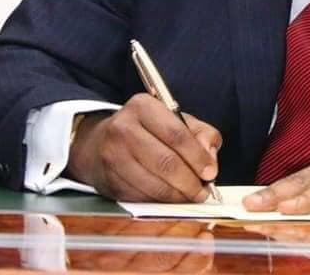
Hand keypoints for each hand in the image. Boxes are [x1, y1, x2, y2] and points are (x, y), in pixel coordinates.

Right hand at [66, 93, 221, 201]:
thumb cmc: (146, 131)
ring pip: (154, 184)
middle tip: (203, 191)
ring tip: (190, 196)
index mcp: (143, 106)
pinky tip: (170, 198)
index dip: (197, 157)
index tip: (210, 173)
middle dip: (190, 182)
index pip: (177, 134)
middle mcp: (123, 128)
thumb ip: (201, 134)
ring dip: (178, 196)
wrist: (99, 143)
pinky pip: (141, 197)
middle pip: (166, 162)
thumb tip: (209, 159)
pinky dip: (160, 202)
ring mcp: (112, 155)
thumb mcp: (176, 120)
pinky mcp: (108, 179)